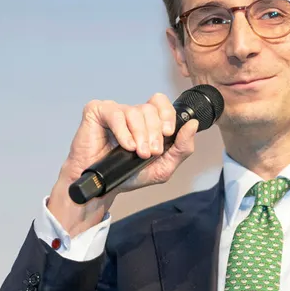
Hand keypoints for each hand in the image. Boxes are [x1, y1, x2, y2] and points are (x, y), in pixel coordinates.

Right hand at [47, 93, 198, 235]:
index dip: (167, 115)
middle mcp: (132, 113)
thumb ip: (182, 148)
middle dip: (154, 133)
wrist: (103, 186)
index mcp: (147, 122)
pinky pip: (115, 114)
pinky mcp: (97, 112)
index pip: (162, 103)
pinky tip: (126, 146)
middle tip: (149, 153)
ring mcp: (114, 111)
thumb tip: (193, 124)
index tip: (168, 133)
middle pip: (150, 109)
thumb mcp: (163, 167)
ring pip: (135, 111)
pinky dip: (123, 131)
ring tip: (137, 152)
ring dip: (140, 134)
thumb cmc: (128, 175)